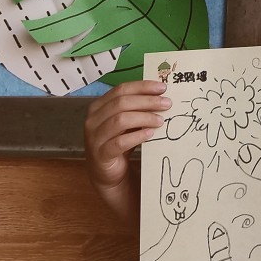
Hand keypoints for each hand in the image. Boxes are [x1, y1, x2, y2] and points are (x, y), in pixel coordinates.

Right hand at [84, 81, 169, 216]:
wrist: (107, 173)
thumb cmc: (119, 142)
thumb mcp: (127, 122)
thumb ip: (137, 109)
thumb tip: (161, 95)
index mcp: (99, 106)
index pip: (121, 89)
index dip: (142, 87)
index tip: (162, 88)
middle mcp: (93, 119)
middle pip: (121, 102)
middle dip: (147, 101)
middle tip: (166, 104)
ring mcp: (95, 137)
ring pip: (120, 120)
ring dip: (144, 117)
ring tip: (160, 120)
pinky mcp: (101, 154)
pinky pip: (120, 142)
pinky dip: (137, 136)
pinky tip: (150, 134)